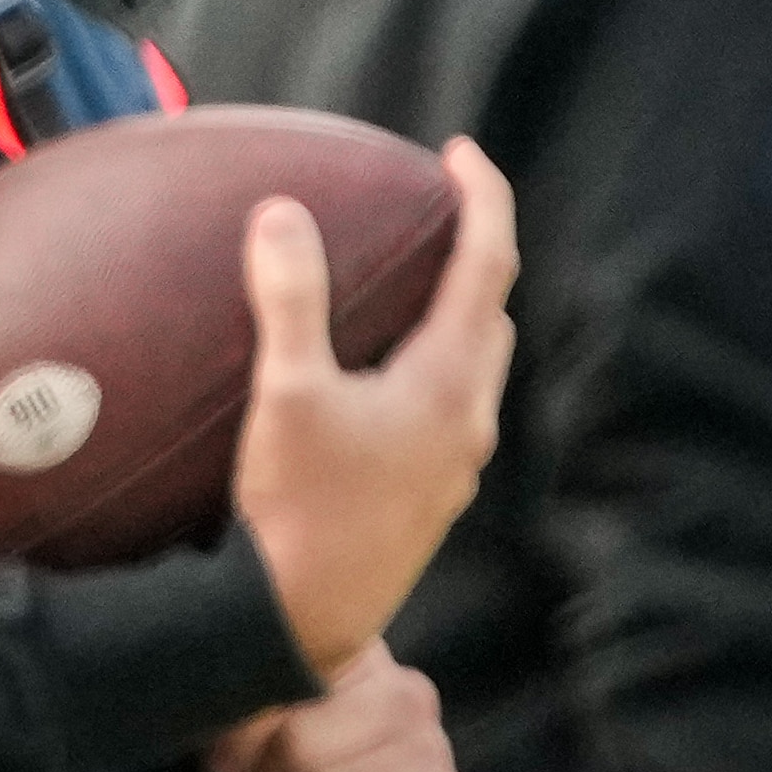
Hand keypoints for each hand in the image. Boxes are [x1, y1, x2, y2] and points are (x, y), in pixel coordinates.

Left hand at [204, 641, 469, 771]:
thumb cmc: (281, 771)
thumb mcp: (250, 735)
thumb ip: (242, 720)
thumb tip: (227, 757)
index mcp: (355, 655)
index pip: (283, 686)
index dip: (240, 737)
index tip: (222, 770)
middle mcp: (406, 694)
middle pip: (299, 747)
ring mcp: (432, 749)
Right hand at [234, 139, 517, 672]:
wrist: (305, 619)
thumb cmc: (299, 508)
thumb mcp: (287, 393)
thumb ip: (290, 299)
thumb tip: (281, 213)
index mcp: (450, 381)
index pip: (489, 265)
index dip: (484, 198)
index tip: (460, 153)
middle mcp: (469, 420)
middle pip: (491, 315)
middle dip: (472, 257)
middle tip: (429, 217)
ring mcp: (454, 466)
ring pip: (474, 368)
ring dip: (453, 319)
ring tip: (403, 293)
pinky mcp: (429, 499)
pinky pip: (447, 410)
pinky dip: (427, 369)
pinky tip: (373, 384)